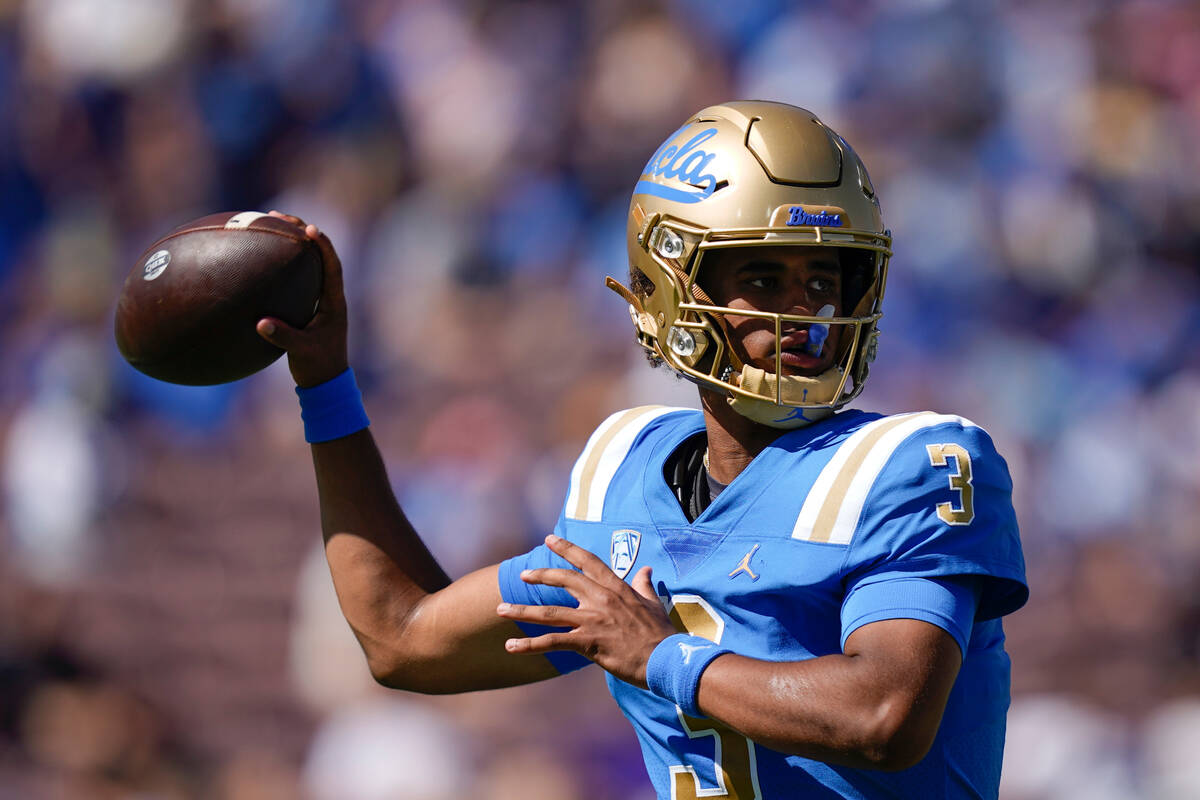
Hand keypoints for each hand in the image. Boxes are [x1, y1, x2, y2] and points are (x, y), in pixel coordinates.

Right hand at [255, 211, 349, 387]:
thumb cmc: (318, 367)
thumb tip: (261, 323)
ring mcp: (319, 300)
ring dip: (292, 243)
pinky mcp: (308, 306)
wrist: (326, 382)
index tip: (308, 228)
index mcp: (334, 302)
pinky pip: (297, 277)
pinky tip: (261, 258)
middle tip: (280, 216)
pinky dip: (283, 264)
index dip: (323, 245)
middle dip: (302, 232)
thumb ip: (283, 337)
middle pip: (320, 255)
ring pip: (309, 263)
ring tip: (271, 224)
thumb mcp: (301, 352)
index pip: (332, 266)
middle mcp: (329, 296)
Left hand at [496, 534, 676, 687]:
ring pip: (549, 612)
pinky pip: (552, 642)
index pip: (587, 561)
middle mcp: (601, 599)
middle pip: (564, 580)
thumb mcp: (653, 603)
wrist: (667, 659)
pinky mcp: (587, 643)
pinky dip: (529, 644)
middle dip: (540, 575)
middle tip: (523, 574)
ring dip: (522, 610)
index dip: (567, 549)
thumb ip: (644, 585)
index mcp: (616, 588)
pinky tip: (511, 646)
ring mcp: (592, 620)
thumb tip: (646, 570)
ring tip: (500, 609)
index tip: (549, 539)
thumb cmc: (661, 633)